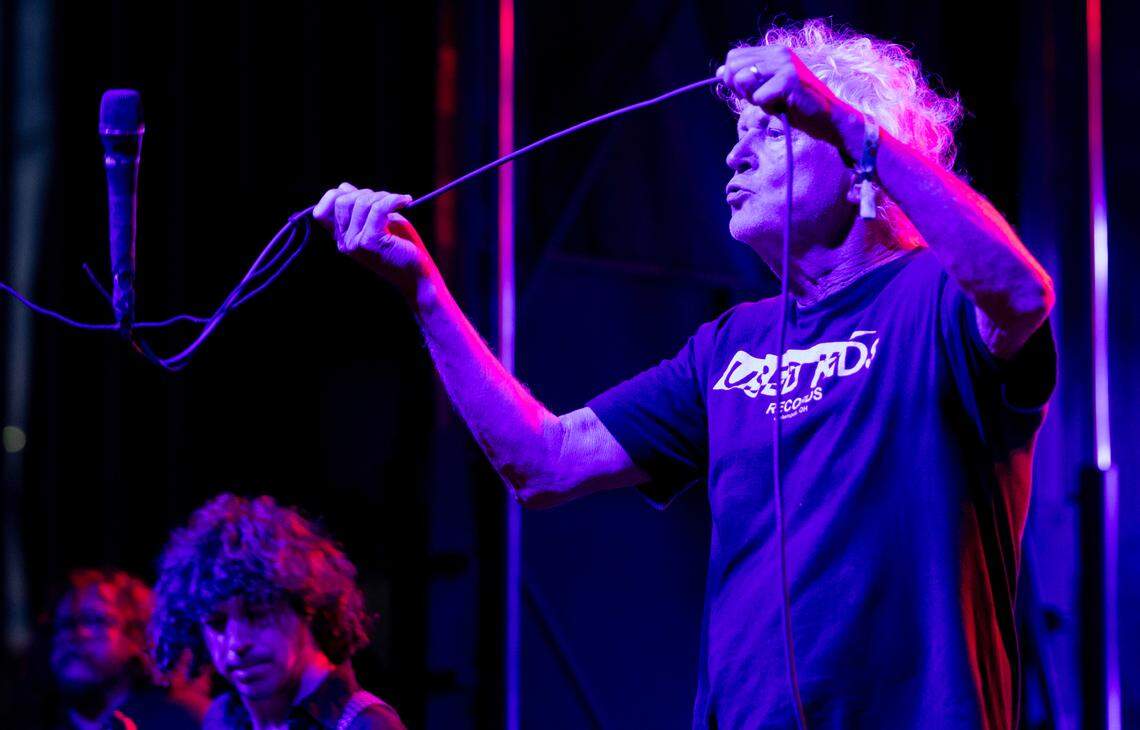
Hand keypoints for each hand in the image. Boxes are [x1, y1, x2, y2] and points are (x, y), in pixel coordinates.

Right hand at [313, 183, 435, 291]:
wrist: (418, 274)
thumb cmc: (402, 246)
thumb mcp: (376, 222)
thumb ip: (359, 206)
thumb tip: (344, 187)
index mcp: (342, 239)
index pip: (321, 212)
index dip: (336, 196)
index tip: (361, 195)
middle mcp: (344, 243)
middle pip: (341, 201)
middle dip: (366, 193)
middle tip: (387, 200)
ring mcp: (355, 243)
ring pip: (361, 203)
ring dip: (383, 196)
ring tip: (400, 202)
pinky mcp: (371, 242)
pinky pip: (378, 208)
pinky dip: (394, 199)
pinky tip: (406, 201)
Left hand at [717, 46, 857, 151]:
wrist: (828, 119)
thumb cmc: (797, 107)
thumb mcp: (767, 90)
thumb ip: (746, 79)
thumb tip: (719, 72)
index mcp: (773, 52)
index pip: (734, 57)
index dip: (732, 79)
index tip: (749, 93)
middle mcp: (779, 53)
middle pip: (733, 67)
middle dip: (739, 89)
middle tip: (761, 99)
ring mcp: (785, 65)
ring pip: (743, 80)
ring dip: (754, 98)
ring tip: (774, 102)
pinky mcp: (790, 80)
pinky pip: (759, 97)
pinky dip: (768, 108)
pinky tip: (785, 107)